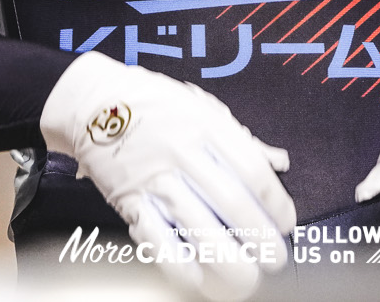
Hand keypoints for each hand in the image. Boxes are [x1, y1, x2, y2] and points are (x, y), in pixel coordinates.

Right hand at [40, 51, 296, 300]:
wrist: (93, 101)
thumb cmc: (153, 102)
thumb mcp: (202, 105)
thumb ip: (241, 137)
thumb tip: (279, 162)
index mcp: (207, 126)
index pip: (252, 171)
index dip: (275, 203)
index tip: (287, 223)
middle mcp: (183, 153)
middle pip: (231, 203)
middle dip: (260, 238)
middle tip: (275, 258)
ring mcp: (155, 178)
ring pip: (198, 226)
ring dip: (228, 259)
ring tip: (248, 279)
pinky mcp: (129, 200)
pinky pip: (156, 238)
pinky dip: (178, 264)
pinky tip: (198, 278)